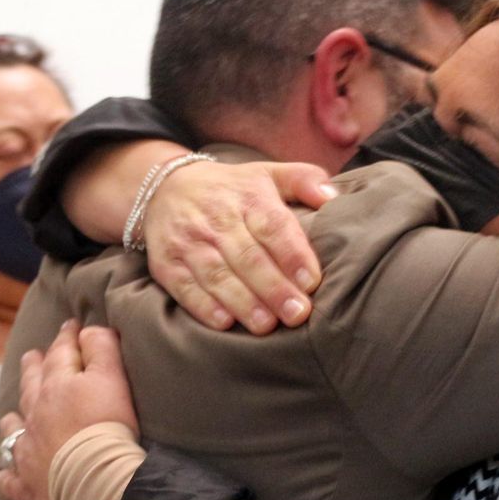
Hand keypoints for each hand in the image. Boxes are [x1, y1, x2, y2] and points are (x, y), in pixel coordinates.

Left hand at [0, 321, 138, 499]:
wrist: (95, 478)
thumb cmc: (107, 426)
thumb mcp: (112, 378)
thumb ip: (101, 348)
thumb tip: (86, 330)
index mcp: (56, 386)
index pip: (60, 353)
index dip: (67, 336)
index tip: (71, 325)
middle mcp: (35, 414)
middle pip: (30, 385)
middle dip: (32, 367)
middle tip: (30, 356)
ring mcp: (28, 450)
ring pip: (13, 429)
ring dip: (12, 420)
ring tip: (10, 415)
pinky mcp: (28, 484)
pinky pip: (10, 481)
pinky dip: (5, 476)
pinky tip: (1, 476)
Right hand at [143, 159, 336, 334]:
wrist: (165, 188)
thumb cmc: (232, 190)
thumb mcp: (267, 174)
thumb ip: (304, 180)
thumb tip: (333, 196)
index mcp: (248, 197)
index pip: (273, 225)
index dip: (293, 254)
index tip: (312, 281)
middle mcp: (217, 218)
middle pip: (247, 256)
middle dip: (274, 288)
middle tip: (297, 314)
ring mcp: (189, 241)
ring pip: (217, 275)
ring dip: (242, 302)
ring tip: (266, 325)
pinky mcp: (166, 263)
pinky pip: (184, 287)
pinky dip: (203, 306)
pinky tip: (225, 323)